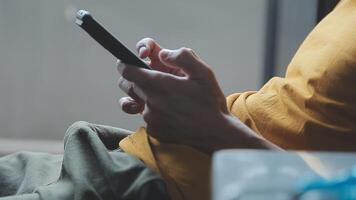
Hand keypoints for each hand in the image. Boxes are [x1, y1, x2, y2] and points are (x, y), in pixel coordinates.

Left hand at [117, 38, 279, 152]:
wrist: (215, 133)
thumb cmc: (210, 102)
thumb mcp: (203, 72)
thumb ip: (182, 56)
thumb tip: (162, 54)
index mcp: (160, 84)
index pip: (127, 71)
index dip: (125, 63)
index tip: (130, 62)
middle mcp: (151, 102)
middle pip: (128, 85)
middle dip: (135, 78)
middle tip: (154, 78)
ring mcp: (151, 118)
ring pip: (136, 101)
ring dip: (144, 95)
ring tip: (164, 96)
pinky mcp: (154, 130)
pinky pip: (145, 116)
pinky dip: (153, 111)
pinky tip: (170, 111)